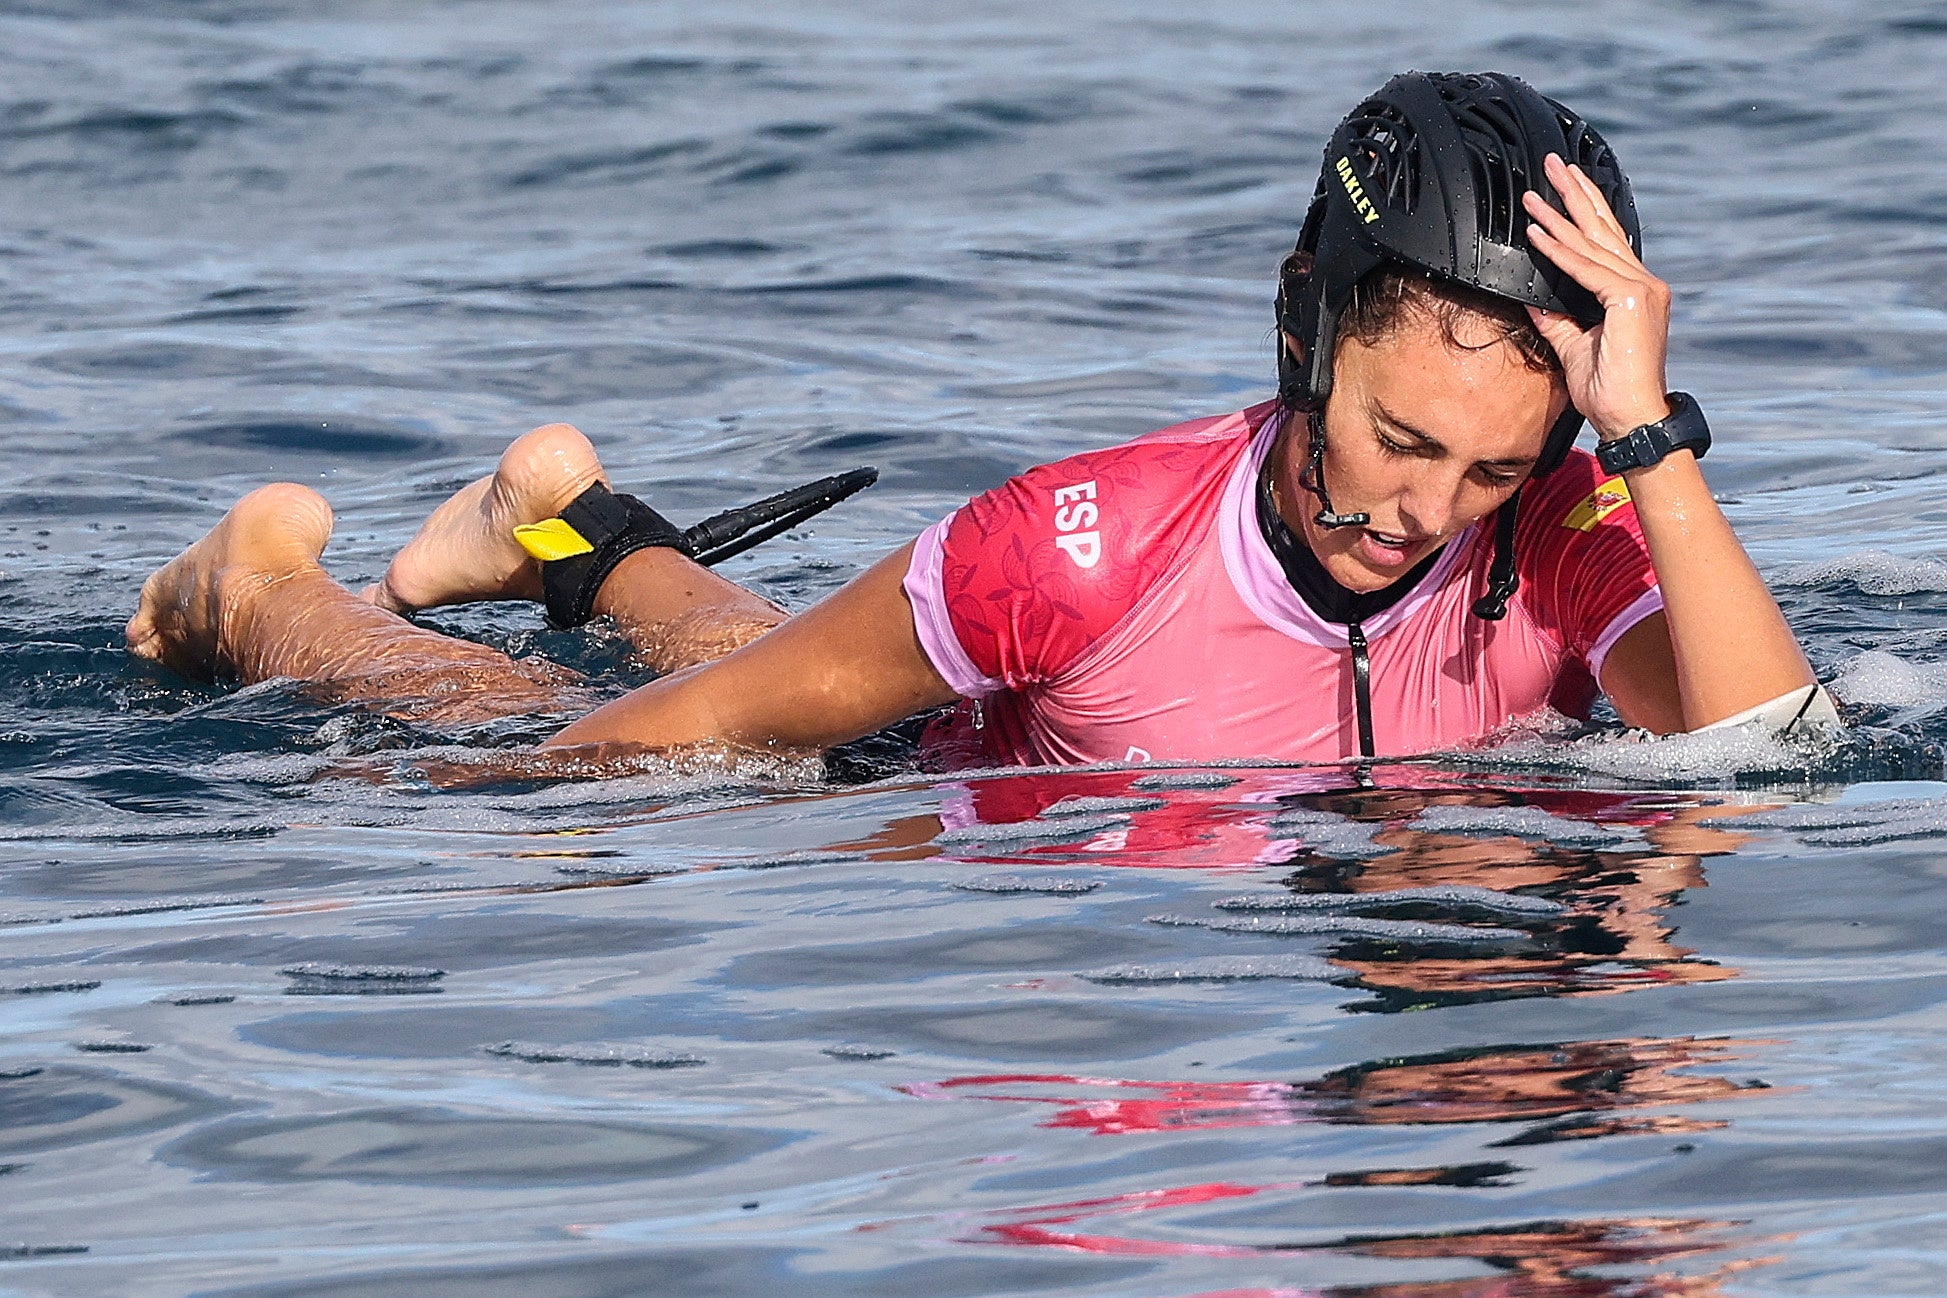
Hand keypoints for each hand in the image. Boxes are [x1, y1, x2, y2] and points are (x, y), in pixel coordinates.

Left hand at [1521, 153, 1672, 440]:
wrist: (1631, 419)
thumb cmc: (1608, 391)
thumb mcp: (1573, 347)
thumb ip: (1554, 318)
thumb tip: (1529, 297)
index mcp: (1634, 291)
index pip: (1606, 242)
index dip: (1582, 213)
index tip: (1559, 190)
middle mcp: (1644, 284)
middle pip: (1603, 228)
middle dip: (1575, 193)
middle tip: (1553, 164)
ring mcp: (1642, 289)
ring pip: (1592, 243)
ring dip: (1559, 215)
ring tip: (1533, 193)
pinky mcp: (1630, 301)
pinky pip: (1584, 270)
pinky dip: (1558, 250)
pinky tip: (1537, 232)